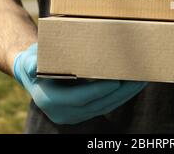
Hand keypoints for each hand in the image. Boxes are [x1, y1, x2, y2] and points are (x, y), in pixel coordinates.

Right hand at [13, 44, 146, 124]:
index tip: (118, 81)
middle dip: (121, 93)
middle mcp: (62, 113)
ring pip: (104, 107)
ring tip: (141, 80)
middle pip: (97, 105)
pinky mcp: (82, 112)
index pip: (80, 98)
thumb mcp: (31, 59)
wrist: (33, 73)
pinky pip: (104, 105)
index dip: (100, 90)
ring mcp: (73, 115)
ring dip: (125, 95)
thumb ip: (32, 62)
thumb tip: (32, 64)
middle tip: (138, 78)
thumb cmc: (35, 60)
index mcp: (50, 101)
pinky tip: (132, 85)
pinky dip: (120, 96)